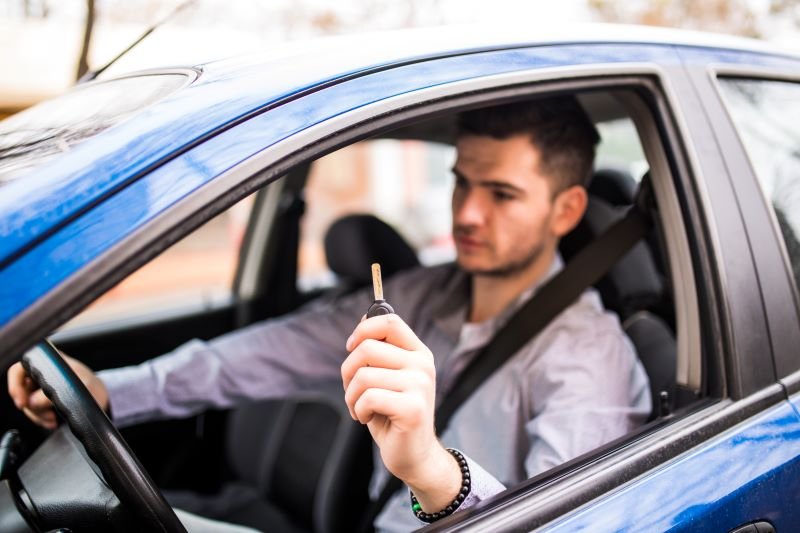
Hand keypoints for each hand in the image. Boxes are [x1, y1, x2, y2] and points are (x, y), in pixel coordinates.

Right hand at [7, 353, 108, 429]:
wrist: (99, 395)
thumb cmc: (91, 385)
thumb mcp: (81, 386)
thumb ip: (57, 392)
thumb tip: (33, 401)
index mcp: (48, 360)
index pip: (20, 368)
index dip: (16, 385)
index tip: (23, 403)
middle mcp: (40, 371)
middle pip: (21, 388)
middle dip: (31, 406)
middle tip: (47, 415)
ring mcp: (39, 384)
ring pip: (25, 401)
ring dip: (37, 415)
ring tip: (52, 419)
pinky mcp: (41, 397)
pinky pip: (32, 409)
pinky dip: (40, 418)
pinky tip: (51, 421)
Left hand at [342, 314, 460, 511]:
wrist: (414, 455)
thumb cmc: (393, 414)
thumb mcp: (386, 376)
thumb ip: (380, 349)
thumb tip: (364, 318)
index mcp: (418, 353)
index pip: (390, 322)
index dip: (363, 329)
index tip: (351, 347)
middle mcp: (423, 365)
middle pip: (367, 348)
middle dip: (348, 371)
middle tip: (352, 391)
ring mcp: (420, 386)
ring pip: (363, 376)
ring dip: (351, 396)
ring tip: (359, 408)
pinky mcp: (412, 408)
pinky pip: (368, 397)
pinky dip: (359, 410)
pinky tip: (366, 418)